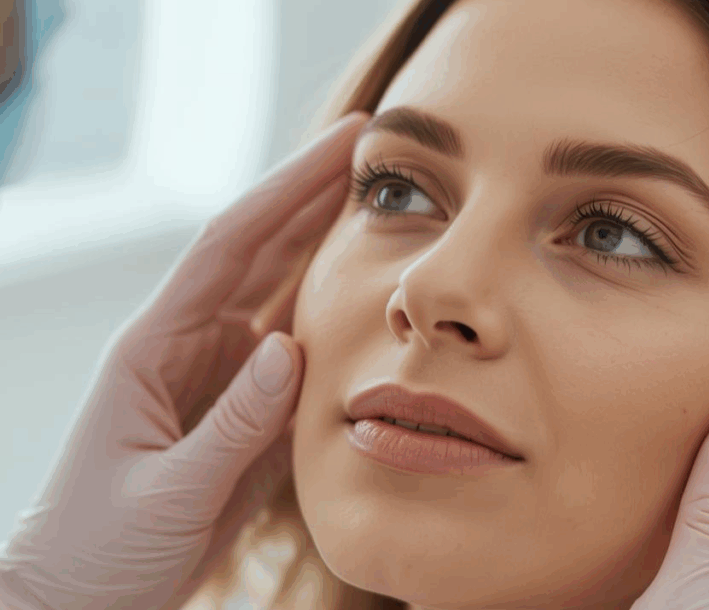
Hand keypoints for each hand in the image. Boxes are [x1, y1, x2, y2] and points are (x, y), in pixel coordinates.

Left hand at [0, 111, 369, 609]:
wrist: (83, 599)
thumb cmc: (99, 548)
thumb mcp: (164, 490)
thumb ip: (233, 423)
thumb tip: (290, 348)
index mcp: (155, 345)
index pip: (232, 244)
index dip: (290, 186)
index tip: (346, 141)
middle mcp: (192, 345)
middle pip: (264, 252)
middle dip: (317, 195)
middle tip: (377, 149)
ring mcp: (223, 376)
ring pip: (286, 296)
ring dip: (331, 248)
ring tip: (386, 209)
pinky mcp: (246, 412)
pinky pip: (300, 356)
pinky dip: (337, 322)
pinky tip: (369, 298)